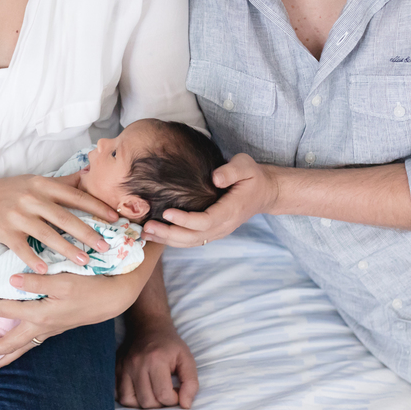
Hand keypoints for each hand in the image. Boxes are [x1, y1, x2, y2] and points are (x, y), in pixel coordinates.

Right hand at [0, 171, 115, 273]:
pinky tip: (46, 270)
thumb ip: (63, 182)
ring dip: (67, 249)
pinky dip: (33, 259)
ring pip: (47, 234)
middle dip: (87, 233)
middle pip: (65, 217)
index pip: (75, 196)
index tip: (115, 219)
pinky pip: (22, 248)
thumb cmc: (11, 190)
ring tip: (84, 261)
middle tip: (105, 247)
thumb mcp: (37, 181)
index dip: (96, 207)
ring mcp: (18, 215)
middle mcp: (32, 198)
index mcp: (43, 185)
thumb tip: (90, 174)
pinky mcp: (5, 231)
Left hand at [0, 250, 158, 371]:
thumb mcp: (64, 280)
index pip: (4, 310)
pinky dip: (19, 348)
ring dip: (2, 355)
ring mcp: (50, 329)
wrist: (115, 296)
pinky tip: (15, 347)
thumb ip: (37, 281)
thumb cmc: (91, 285)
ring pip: (21, 347)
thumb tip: (11, 282)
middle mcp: (42, 327)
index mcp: (40, 315)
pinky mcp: (57, 327)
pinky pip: (31, 342)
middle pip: (9, 345)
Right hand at [116, 321, 197, 408]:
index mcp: (156, 360)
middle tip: (165, 392)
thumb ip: (190, 383)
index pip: (163, 395)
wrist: (148, 326)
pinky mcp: (115, 368)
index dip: (174, 400)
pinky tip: (138, 391)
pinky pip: (116, 394)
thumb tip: (186, 405)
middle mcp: (136, 364)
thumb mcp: (187, 359)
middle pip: (146, 401)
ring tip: (152, 394)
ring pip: (128, 401)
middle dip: (160, 403)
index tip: (176, 391)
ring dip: (142, 403)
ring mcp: (123, 367)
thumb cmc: (170, 345)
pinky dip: (128, 398)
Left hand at [141, 153, 277, 246]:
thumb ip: (231, 171)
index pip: (206, 221)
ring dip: (168, 240)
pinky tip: (158, 235)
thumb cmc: (252, 176)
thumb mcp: (246, 166)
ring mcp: (219, 231)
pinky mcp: (213, 231)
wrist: (264, 192)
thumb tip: (215, 178)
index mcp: (231, 211)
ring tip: (146, 233)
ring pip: (192, 242)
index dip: (185, 220)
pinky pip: (193, 240)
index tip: (166, 212)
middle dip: (169, 234)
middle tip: (147, 227)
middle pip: (194, 237)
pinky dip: (174, 240)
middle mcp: (224, 226)